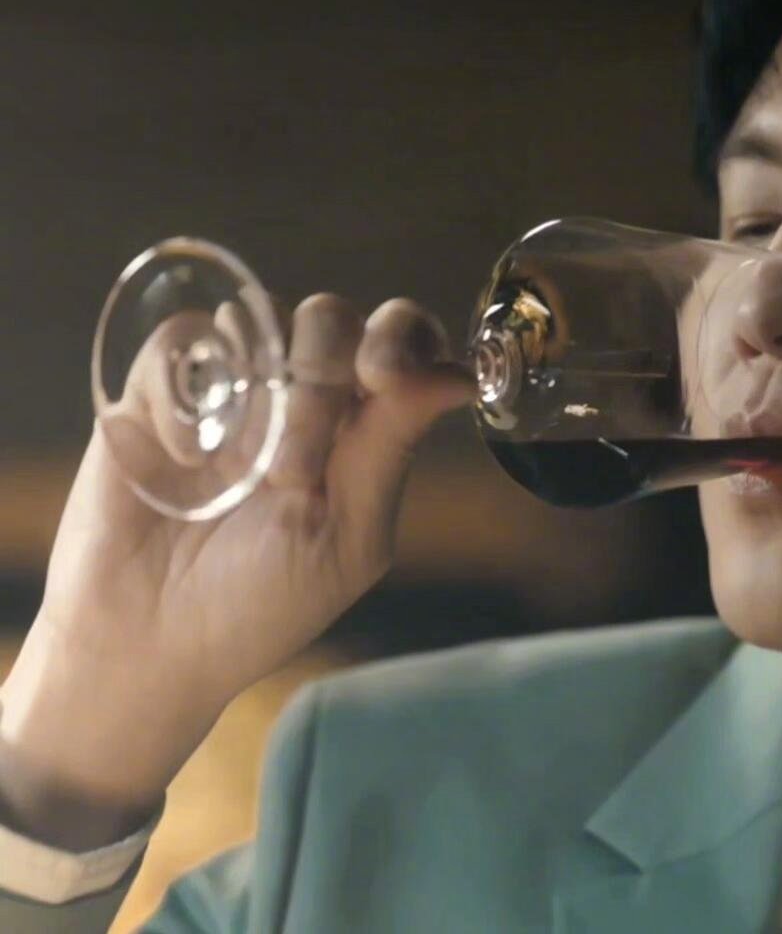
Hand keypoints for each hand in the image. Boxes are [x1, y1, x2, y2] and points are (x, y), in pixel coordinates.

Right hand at [0, 293, 472, 845]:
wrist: (145, 641)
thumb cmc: (261, 603)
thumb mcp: (346, 537)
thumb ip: (394, 446)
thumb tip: (461, 377)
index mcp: (363, 427)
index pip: (403, 341)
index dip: (404, 338)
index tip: (387, 375)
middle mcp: (303, 394)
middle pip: (335, 320)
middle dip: (328, 378)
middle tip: (297, 468)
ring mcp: (231, 385)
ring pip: (266, 314)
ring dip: (270, 386)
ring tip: (254, 473)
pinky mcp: (158, 386)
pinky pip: (184, 339)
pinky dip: (190, 395)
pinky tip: (185, 460)